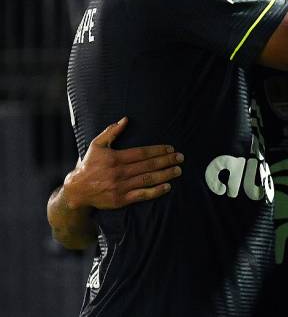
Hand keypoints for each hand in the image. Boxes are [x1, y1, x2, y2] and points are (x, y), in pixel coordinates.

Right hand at [61, 118, 182, 209]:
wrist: (76, 191)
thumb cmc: (89, 165)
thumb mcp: (96, 145)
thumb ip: (111, 132)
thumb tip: (125, 119)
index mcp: (115, 158)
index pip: (142, 153)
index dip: (158, 150)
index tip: (171, 148)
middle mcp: (119, 172)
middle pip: (148, 165)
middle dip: (167, 161)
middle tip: (181, 158)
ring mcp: (120, 187)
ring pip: (148, 179)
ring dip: (165, 174)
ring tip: (178, 170)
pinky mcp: (121, 200)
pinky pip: (142, 195)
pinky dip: (155, 191)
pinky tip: (167, 187)